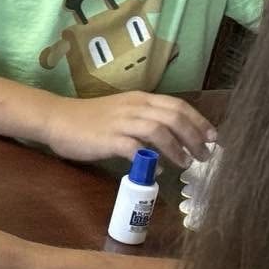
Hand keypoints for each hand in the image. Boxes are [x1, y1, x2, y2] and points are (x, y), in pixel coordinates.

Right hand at [43, 91, 214, 167]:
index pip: (177, 105)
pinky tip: (156, 169)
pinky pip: (135, 149)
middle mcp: (134, 107)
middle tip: (204, 155)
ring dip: (177, 147)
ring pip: (159, 130)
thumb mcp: (122, 112)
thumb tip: (169, 139)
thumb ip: (144, 121)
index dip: (199, 121)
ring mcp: (121, 123)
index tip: (212, 137)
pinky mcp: (108, 139)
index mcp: (140, 99)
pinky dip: (150, 159)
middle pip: (174, 117)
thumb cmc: (88, 118)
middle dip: (194, 136)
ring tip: (185, 163)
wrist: (57, 119)